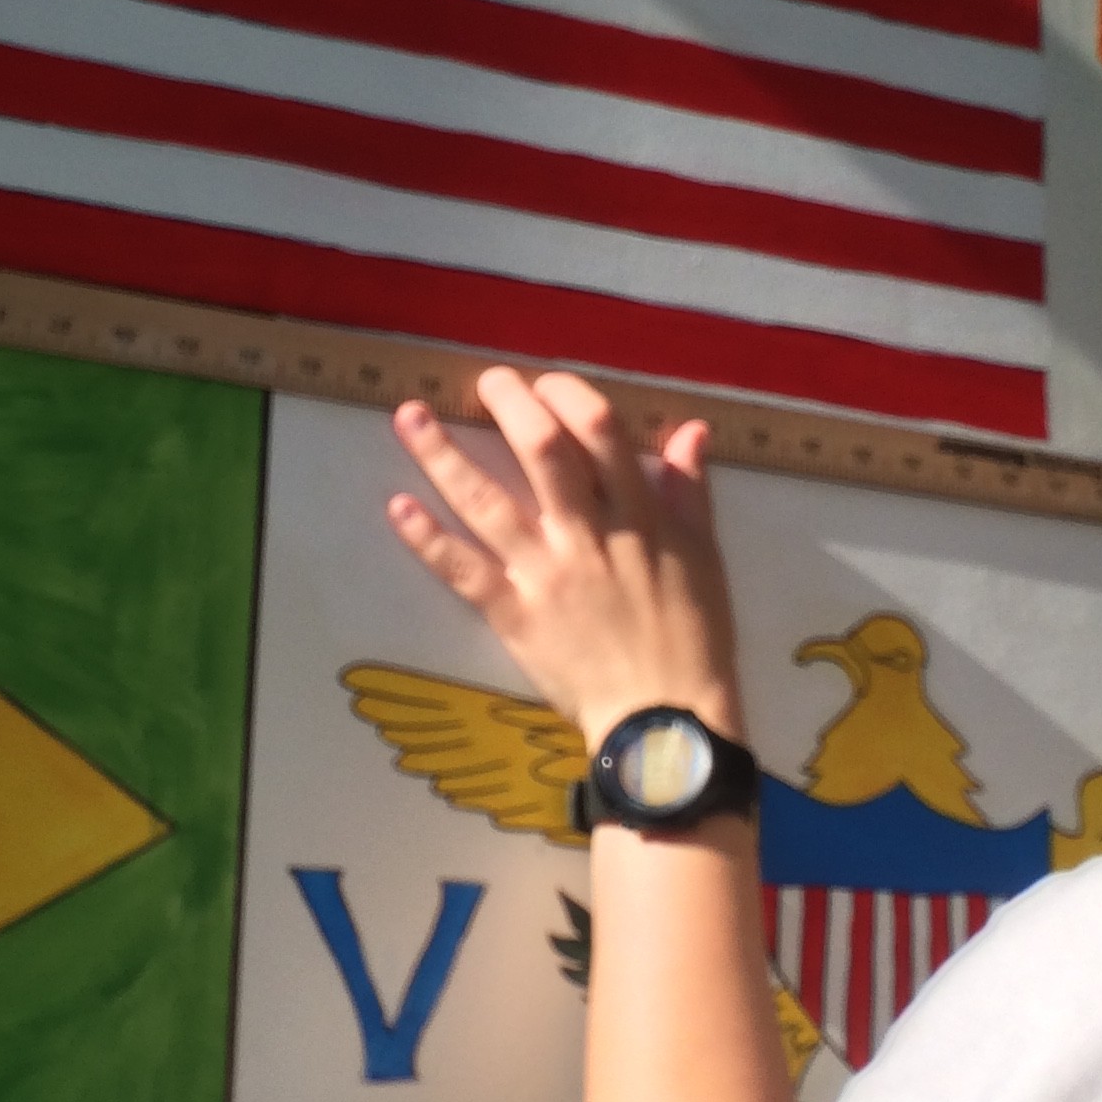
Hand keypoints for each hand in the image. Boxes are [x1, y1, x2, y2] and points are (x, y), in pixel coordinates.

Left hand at [386, 368, 745, 751]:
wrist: (664, 720)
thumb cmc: (692, 638)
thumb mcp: (704, 557)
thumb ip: (689, 490)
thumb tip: (688, 429)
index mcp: (639, 515)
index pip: (600, 432)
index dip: (568, 395)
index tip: (547, 384)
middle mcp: (587, 534)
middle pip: (541, 450)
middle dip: (509, 404)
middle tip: (485, 381)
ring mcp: (545, 573)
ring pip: (488, 502)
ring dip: (444, 456)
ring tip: (410, 417)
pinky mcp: (514, 616)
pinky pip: (464, 572)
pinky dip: (428, 540)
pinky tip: (398, 506)